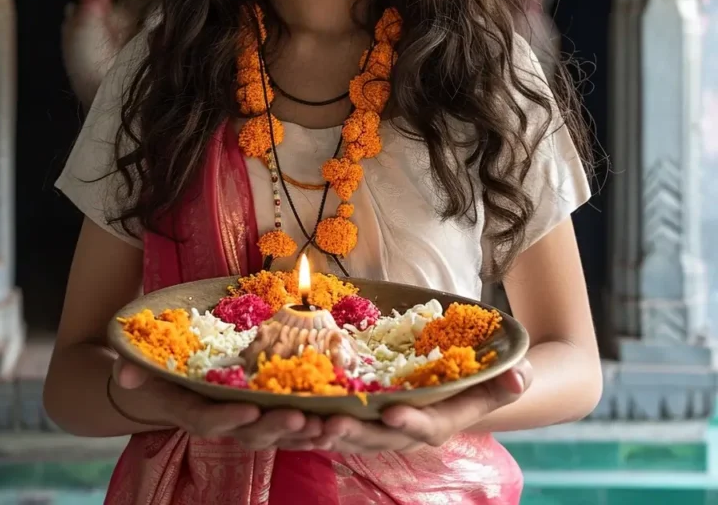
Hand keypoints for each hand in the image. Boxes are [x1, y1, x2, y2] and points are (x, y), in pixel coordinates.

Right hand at [113, 359, 323, 448]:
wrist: (165, 389)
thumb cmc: (157, 370)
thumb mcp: (142, 367)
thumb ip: (133, 370)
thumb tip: (122, 374)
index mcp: (193, 411)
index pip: (210, 419)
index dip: (229, 417)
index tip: (250, 409)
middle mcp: (222, 422)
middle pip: (251, 433)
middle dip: (277, 427)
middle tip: (303, 418)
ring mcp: (245, 423)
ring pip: (276, 435)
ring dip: (303, 434)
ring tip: (329, 426)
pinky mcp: (264, 416)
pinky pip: (289, 427)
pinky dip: (313, 428)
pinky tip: (338, 423)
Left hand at [314, 360, 532, 455]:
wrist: (460, 389)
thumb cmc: (479, 381)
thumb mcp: (499, 378)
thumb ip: (509, 379)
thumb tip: (520, 376)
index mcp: (440, 421)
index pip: (425, 428)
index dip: (409, 422)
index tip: (392, 412)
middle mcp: (407, 430)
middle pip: (378, 437)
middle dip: (354, 431)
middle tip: (330, 421)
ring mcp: (381, 426)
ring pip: (351, 433)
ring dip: (327, 430)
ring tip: (303, 420)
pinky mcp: (363, 416)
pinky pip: (337, 421)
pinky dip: (316, 420)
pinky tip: (293, 409)